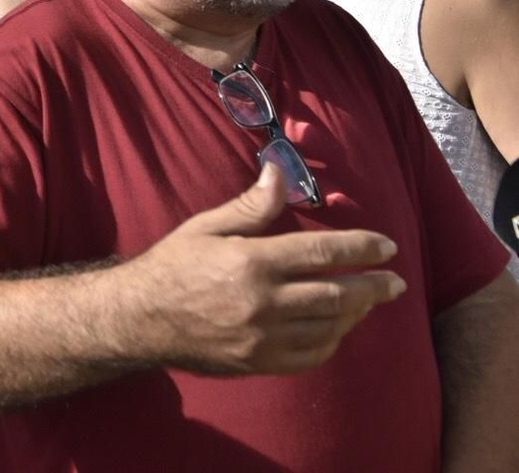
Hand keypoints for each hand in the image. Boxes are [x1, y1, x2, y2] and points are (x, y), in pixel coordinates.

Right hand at [125, 164, 405, 375]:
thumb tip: (279, 173)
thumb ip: (250, 206)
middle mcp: (262, 302)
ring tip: (370, 301)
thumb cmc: (173, 265)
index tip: (386, 247)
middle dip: (374, 286)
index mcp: (251, 261)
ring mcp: (263, 337)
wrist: (140, 319)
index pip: (322, 252)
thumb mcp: (206, 227)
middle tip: (396, 282)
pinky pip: (312, 355)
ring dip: (357, 313)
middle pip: (337, 294)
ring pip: (330, 327)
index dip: (361, 248)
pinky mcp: (260, 362)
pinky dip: (333, 340)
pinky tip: (338, 328)